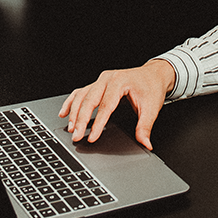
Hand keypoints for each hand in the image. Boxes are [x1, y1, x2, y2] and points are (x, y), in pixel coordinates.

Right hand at [59, 59, 176, 150]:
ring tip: (70, 128)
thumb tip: (145, 143)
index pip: (105, 105)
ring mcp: (101, 80)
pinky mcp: (97, 84)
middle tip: (76, 136)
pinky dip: (71, 102)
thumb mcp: (152, 108)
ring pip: (81, 96)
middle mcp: (107, 79)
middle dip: (80, 119)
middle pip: (89, 100)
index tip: (92, 137)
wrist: (153, 74)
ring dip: (73, 112)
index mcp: (120, 82)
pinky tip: (64, 113)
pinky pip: (80, 92)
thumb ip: (145, 126)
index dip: (97, 123)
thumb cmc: (151, 87)